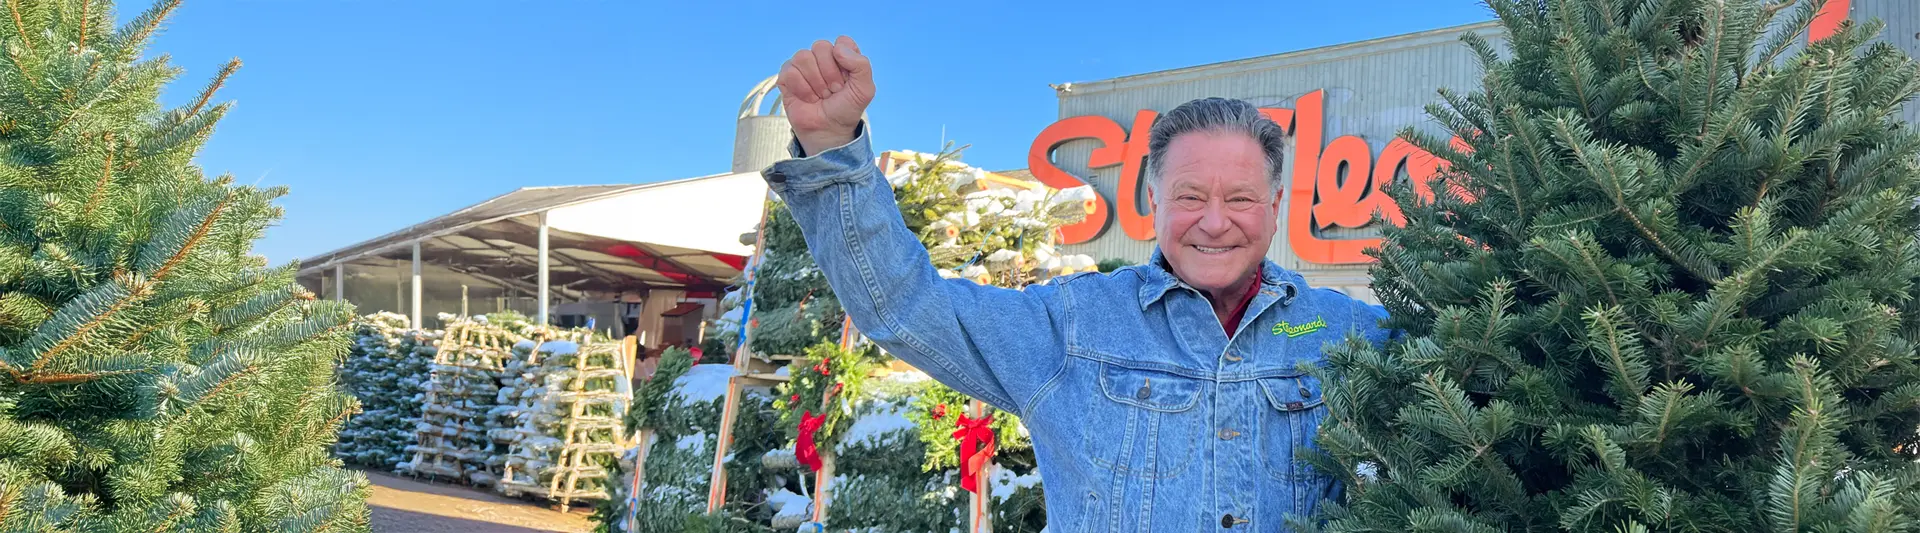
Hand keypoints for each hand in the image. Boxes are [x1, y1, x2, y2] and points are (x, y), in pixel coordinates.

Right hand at [778, 36, 873, 155]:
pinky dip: (801, 89)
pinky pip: (789, 71)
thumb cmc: (846, 109)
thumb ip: (861, 65)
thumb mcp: (865, 89)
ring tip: (820, 96)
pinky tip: (807, 98)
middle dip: (829, 74)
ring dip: (815, 82)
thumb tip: (837, 48)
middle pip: (821, 46)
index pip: (842, 41)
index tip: (847, 81)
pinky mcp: (787, 77)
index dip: (844, 61)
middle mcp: (822, 57)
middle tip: (833, 91)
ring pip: (803, 57)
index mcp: (842, 55)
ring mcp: (803, 66)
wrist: (829, 131)